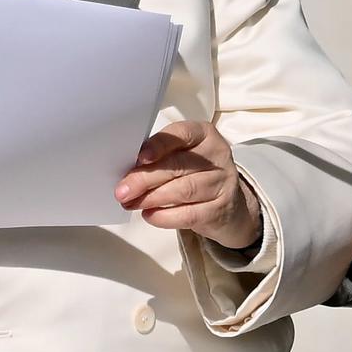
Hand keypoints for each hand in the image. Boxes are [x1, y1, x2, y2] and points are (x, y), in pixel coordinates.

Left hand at [116, 121, 261, 250]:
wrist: (228, 206)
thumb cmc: (195, 175)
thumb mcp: (182, 157)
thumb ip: (159, 158)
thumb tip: (127, 172)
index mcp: (204, 134)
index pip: (181, 134)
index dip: (159, 145)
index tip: (140, 158)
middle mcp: (217, 155)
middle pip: (178, 165)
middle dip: (145, 178)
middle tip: (122, 190)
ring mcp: (222, 183)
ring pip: (183, 190)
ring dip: (152, 198)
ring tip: (131, 204)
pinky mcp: (220, 209)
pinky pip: (189, 214)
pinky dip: (164, 216)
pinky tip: (149, 215)